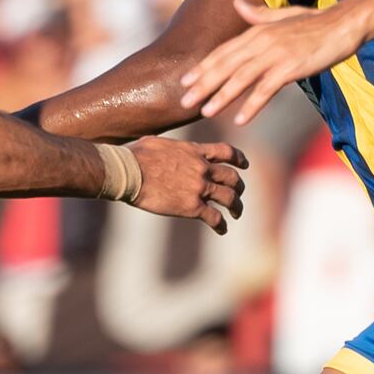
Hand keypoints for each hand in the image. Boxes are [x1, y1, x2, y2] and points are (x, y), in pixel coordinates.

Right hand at [124, 134, 248, 231]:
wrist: (129, 172)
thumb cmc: (135, 156)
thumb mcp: (159, 143)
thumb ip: (172, 147)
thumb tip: (166, 149)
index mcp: (195, 151)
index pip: (226, 152)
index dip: (239, 159)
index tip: (245, 164)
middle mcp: (202, 168)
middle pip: (232, 177)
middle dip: (239, 186)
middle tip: (238, 193)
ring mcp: (199, 187)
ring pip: (229, 198)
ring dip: (236, 206)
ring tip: (236, 213)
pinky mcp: (192, 207)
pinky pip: (214, 218)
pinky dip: (221, 225)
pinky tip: (222, 230)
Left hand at [176, 0, 362, 127]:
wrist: (344, 23)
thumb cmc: (316, 22)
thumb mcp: (284, 16)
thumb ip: (258, 15)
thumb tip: (236, 4)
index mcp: (257, 31)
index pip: (223, 52)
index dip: (203, 68)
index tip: (185, 82)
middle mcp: (262, 41)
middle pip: (225, 65)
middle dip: (203, 84)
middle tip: (183, 102)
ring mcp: (276, 54)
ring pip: (241, 77)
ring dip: (221, 96)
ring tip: (204, 112)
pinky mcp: (291, 67)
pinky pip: (266, 89)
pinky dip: (252, 104)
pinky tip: (240, 119)